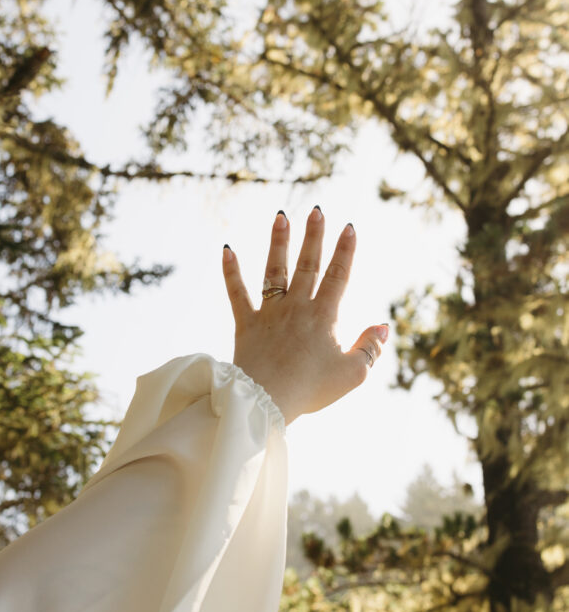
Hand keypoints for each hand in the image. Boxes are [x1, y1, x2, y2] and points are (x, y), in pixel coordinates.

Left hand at [222, 207, 388, 425]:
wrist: (265, 401)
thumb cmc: (311, 389)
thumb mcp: (352, 375)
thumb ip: (370, 349)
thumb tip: (383, 326)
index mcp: (324, 317)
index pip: (338, 276)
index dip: (345, 251)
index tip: (349, 227)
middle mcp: (297, 307)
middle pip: (307, 265)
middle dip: (314, 236)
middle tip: (317, 210)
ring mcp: (270, 313)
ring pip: (275, 270)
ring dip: (278, 242)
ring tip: (281, 217)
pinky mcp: (246, 324)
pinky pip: (237, 293)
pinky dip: (231, 272)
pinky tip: (227, 249)